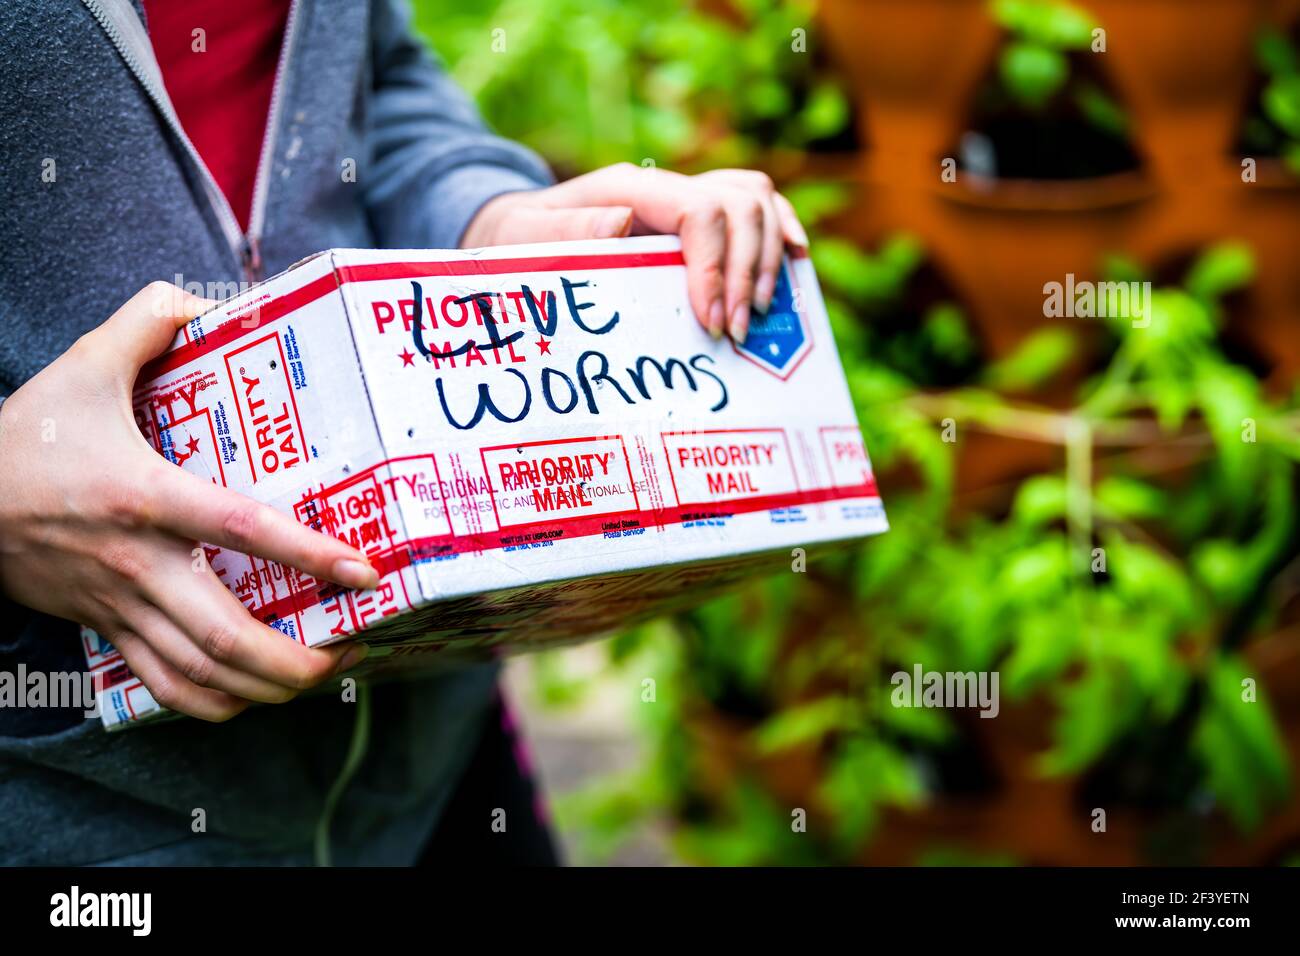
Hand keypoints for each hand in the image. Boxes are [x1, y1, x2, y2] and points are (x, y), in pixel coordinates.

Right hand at [0, 283, 378, 721]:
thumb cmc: (24, 437)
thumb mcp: (81, 367)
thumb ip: (144, 324)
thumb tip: (198, 299)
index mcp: (144, 496)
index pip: (240, 529)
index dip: (308, 553)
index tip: (364, 571)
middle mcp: (138, 562)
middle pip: (225, 635)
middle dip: (296, 660)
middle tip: (352, 652)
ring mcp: (120, 604)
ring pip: (199, 673)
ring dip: (266, 689)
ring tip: (318, 676)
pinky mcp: (105, 627)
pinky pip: (161, 686)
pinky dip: (211, 703)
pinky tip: (250, 696)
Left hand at [461, 163, 809, 342]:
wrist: (518, 233)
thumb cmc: (519, 243)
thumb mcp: (524, 240)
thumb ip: (566, 232)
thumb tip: (621, 223)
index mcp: (627, 190)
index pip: (698, 210)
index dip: (716, 266)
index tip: (712, 321)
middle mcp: (665, 187)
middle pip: (740, 205)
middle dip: (748, 271)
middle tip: (735, 333)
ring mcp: (687, 197)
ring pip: (758, 201)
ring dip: (770, 257)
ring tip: (758, 315)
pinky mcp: (701, 218)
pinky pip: (760, 209)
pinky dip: (782, 232)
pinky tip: (795, 266)